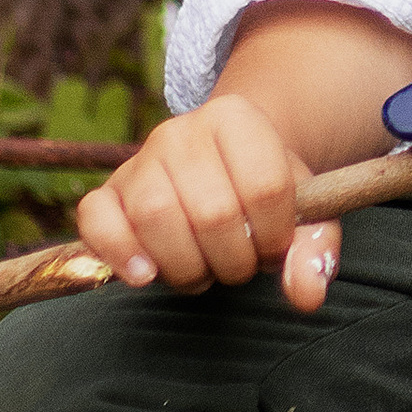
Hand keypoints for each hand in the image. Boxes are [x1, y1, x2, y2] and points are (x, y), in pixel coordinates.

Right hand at [75, 93, 340, 312]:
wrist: (217, 170)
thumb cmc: (262, 195)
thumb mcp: (302, 209)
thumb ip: (314, 246)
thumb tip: (307, 294)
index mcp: (237, 118)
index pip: (265, 187)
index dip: (274, 235)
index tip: (274, 248)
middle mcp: (182, 129)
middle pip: (212, 211)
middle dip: (233, 261)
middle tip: (239, 266)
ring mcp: (140, 159)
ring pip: (156, 217)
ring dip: (186, 267)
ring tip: (203, 270)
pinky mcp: (106, 192)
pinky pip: (97, 220)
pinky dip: (120, 253)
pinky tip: (145, 275)